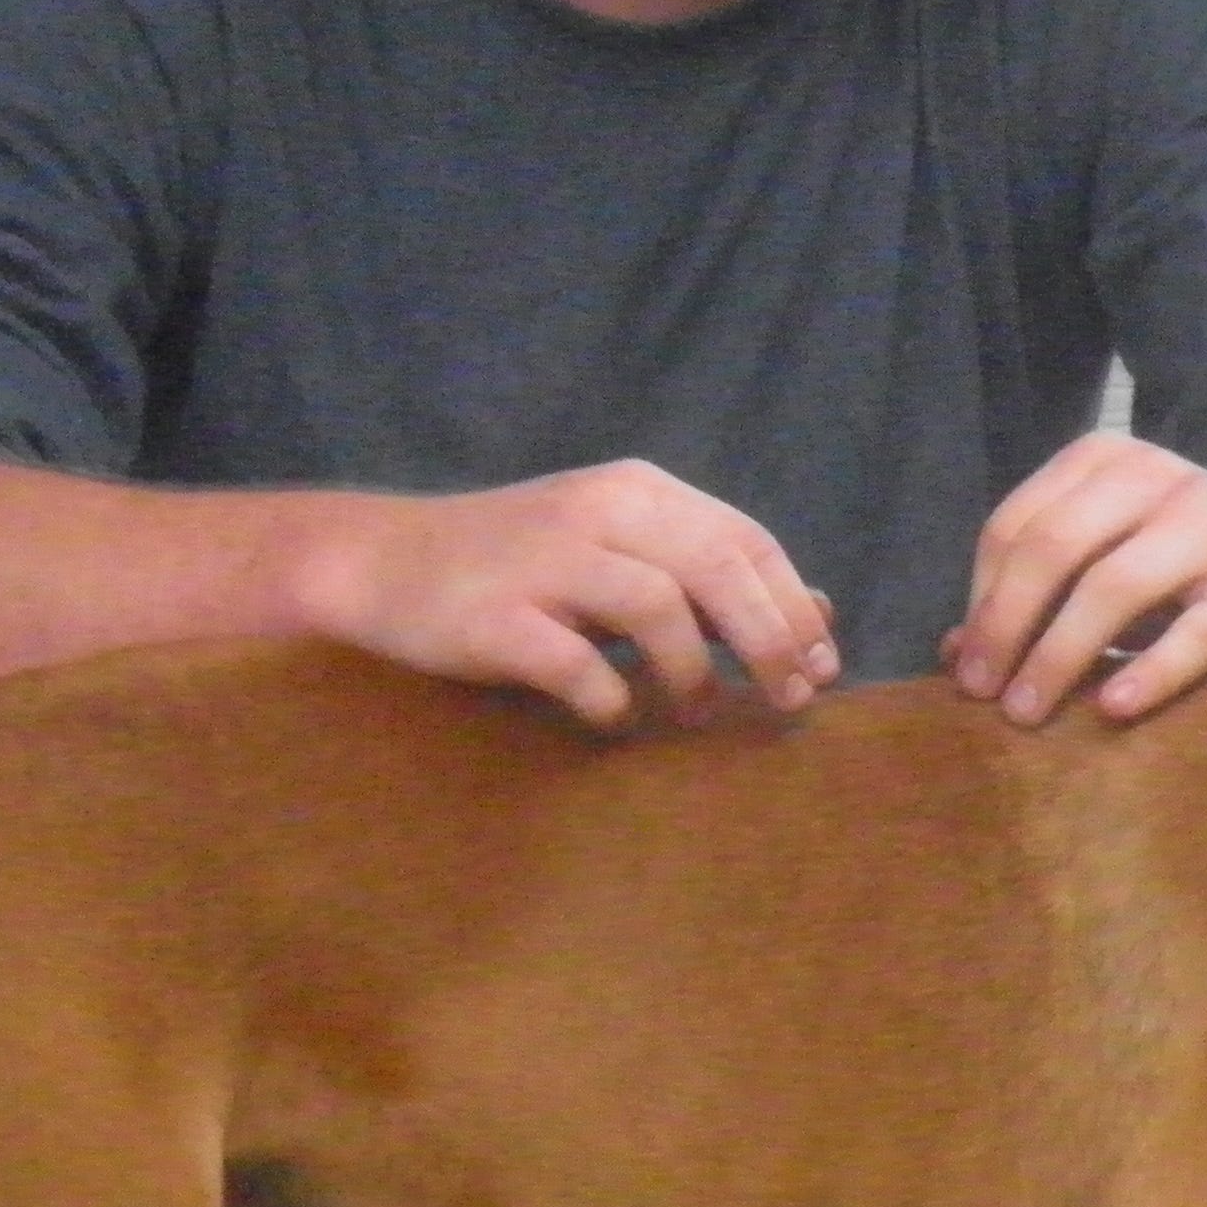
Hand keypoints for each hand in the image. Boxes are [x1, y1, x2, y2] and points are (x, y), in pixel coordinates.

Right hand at [295, 462, 836, 730]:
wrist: (381, 563)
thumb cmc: (518, 566)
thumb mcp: (620, 551)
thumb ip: (710, 578)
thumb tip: (824, 615)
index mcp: (636, 491)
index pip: (746, 539)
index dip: (794, 605)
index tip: (821, 665)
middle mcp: (596, 511)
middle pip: (716, 567)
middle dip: (768, 639)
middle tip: (788, 698)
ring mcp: (542, 560)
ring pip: (658, 607)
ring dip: (694, 671)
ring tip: (695, 709)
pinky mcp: (494, 616)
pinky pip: (576, 664)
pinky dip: (610, 699)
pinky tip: (614, 715)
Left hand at [948, 429, 1206, 726]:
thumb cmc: (1197, 551)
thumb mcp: (1119, 542)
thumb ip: (1043, 585)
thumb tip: (954, 653)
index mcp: (1110, 460)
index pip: (1016, 525)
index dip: (981, 596)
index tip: (966, 659)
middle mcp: (1158, 481)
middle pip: (1053, 550)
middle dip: (1005, 626)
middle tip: (980, 695)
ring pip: (1113, 588)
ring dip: (1056, 654)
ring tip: (1025, 714)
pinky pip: (1194, 633)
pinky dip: (1148, 672)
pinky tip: (1112, 709)